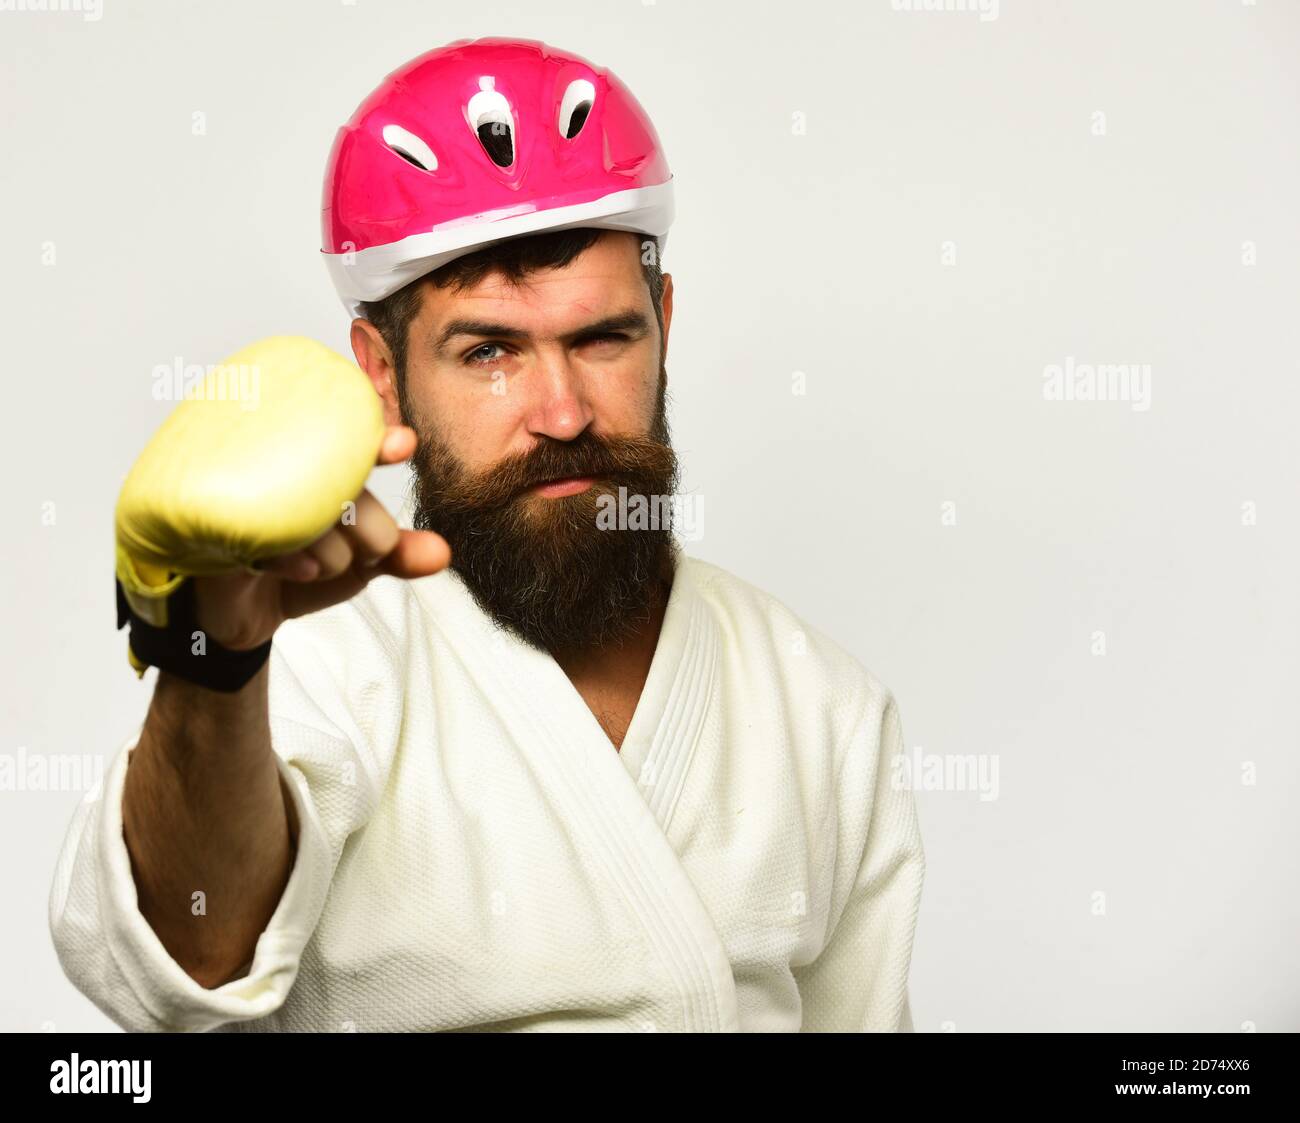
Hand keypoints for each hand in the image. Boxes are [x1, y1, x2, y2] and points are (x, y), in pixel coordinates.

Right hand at [192, 425, 449, 650]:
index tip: (404, 445)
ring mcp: (246, 492)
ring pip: (316, 516)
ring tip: (314, 567)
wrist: (237, 615)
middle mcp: (280, 469)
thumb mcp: (359, 564)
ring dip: (333, 558)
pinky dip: (296, 562)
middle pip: (348, 488)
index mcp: (317, 466)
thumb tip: (442, 553)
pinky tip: (301, 570)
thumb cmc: (298, 571)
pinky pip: (271, 540)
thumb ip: (401, 554)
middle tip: (361, 555)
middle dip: (372, 535)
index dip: (376, 441)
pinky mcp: (214, 523)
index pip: (350, 442)